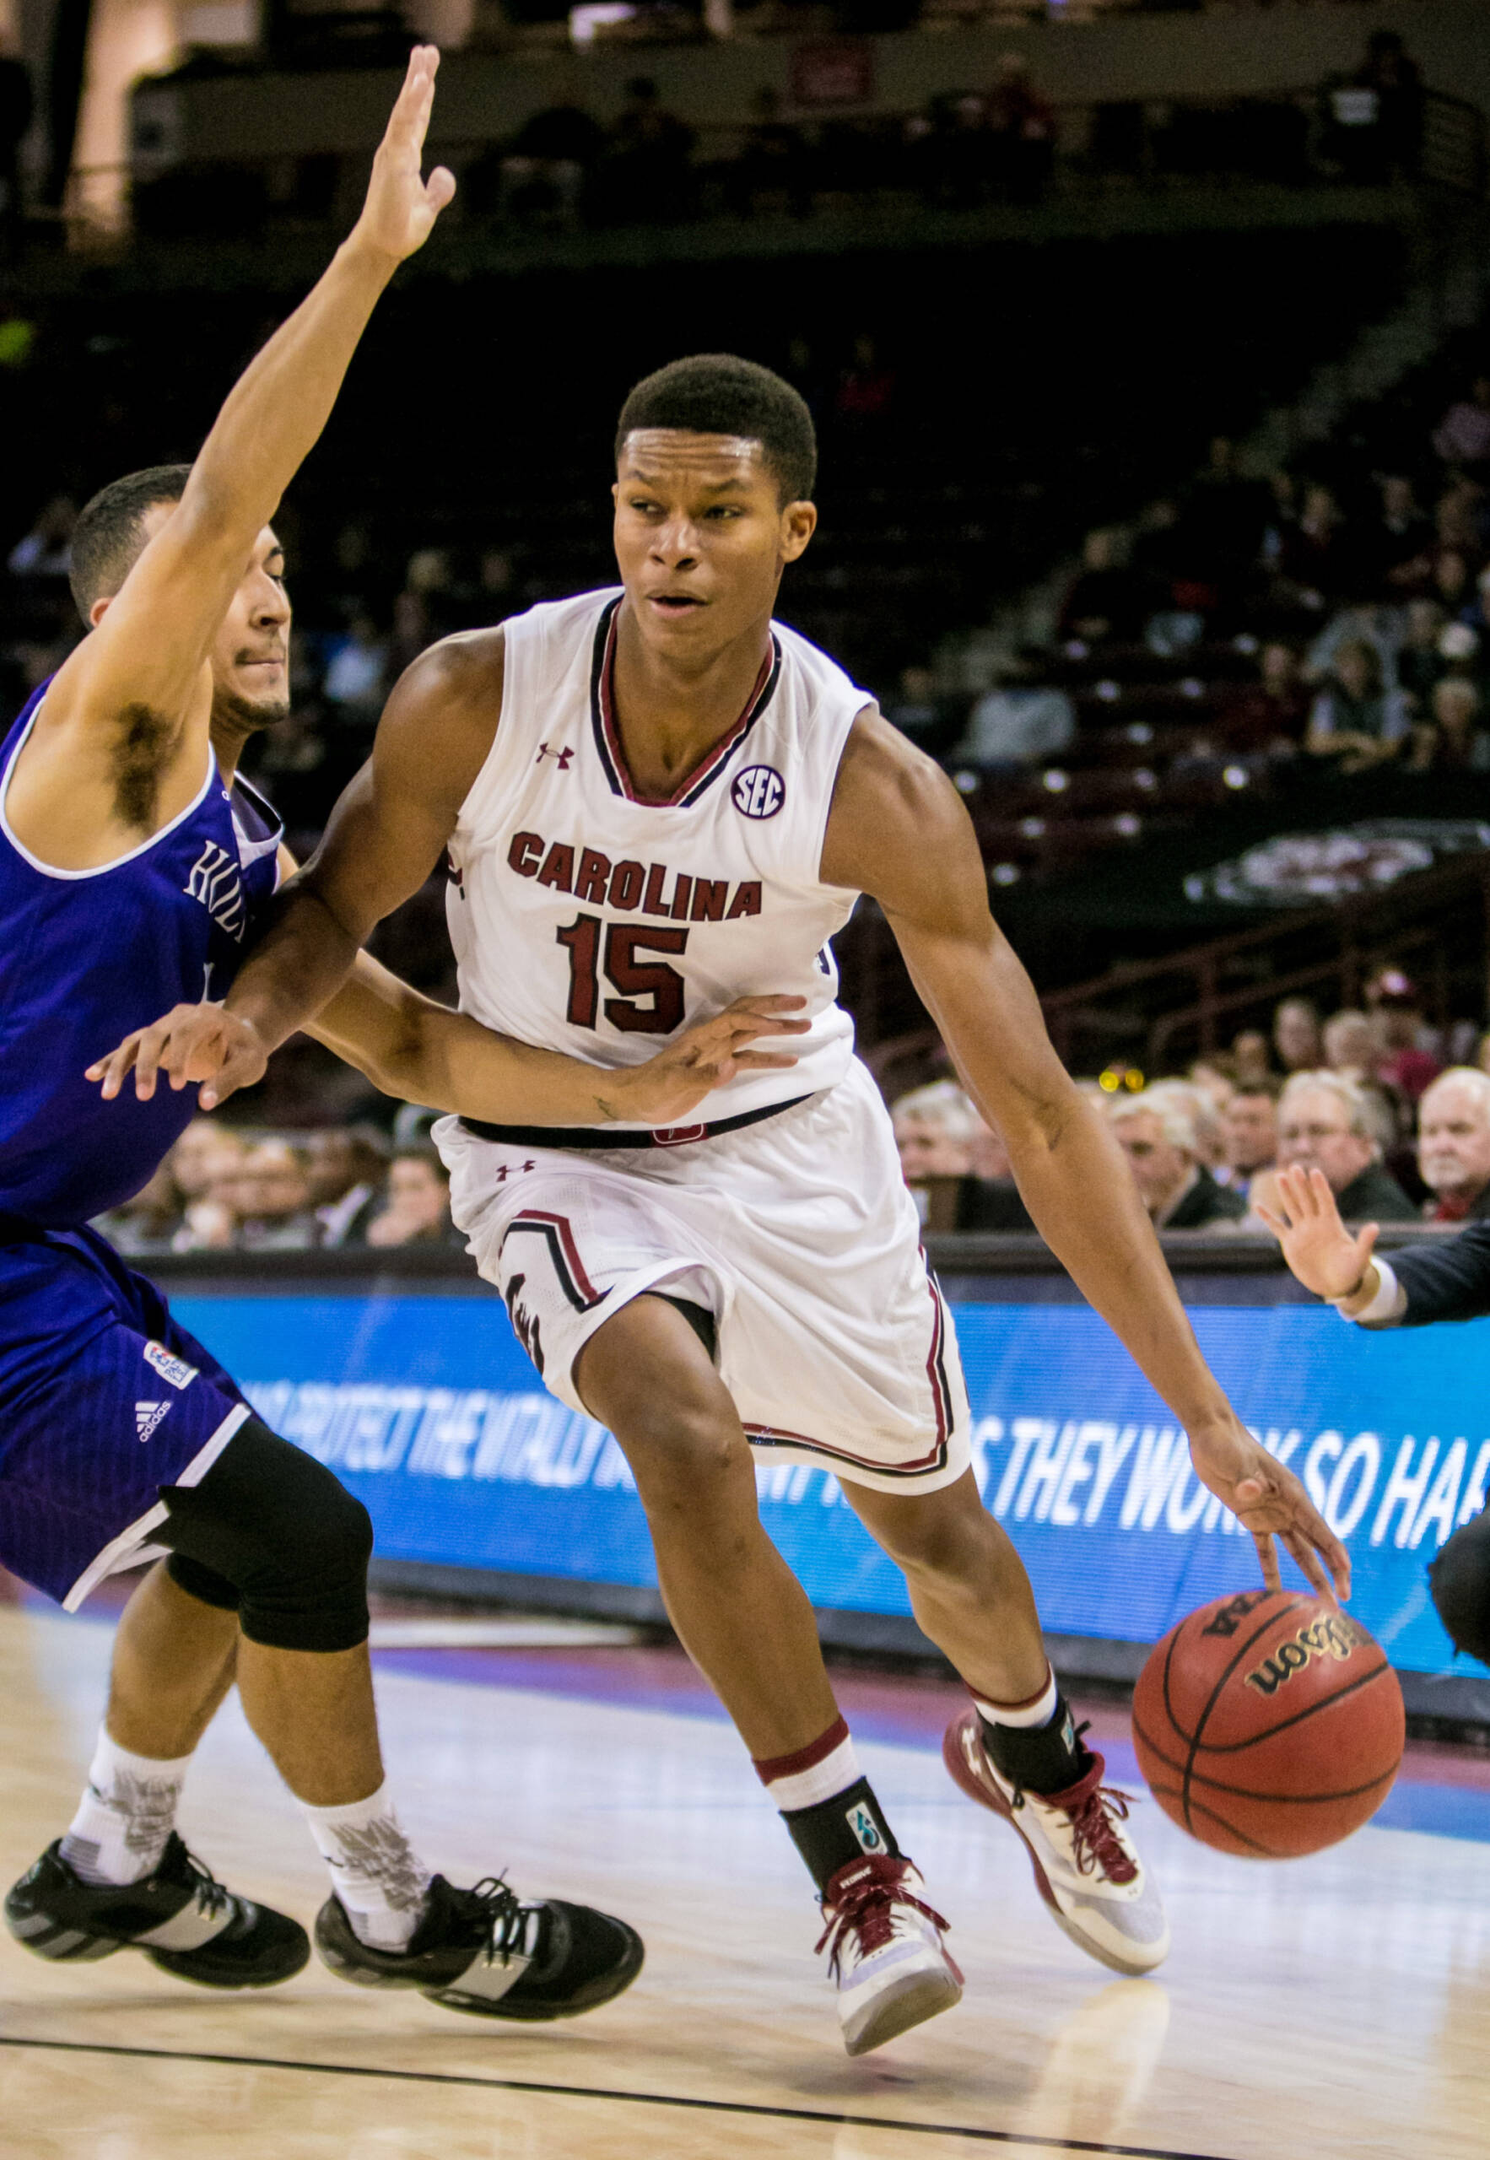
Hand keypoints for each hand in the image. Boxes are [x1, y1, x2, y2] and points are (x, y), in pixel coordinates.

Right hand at [86, 1004, 268, 1108]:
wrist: (240, 1032)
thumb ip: (229, 1080)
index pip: (185, 1034)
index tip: (178, 1087)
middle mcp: (178, 1016)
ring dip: (120, 1066)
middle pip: (153, 1036)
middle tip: (144, 1097)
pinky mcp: (151, 1038)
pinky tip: (91, 1076)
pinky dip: (110, 1061)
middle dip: (146, 1066)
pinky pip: (126, 1048)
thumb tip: (205, 1104)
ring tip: (108, 1094)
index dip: (179, 1058)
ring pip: (134, 1042)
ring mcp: (161, 1025)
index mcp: (204, 1017)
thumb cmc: (246, 1051)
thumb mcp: (249, 1064)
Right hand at [352, 46, 455, 266]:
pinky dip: (412, 101)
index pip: (417, 121)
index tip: (428, 75)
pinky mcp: (393, 158)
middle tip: (427, 50)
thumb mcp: (428, 208)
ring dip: (416, 80)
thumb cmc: (400, 230)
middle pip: (411, 107)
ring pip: (406, 108)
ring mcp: (394, 151)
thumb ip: (438, 190)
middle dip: (420, 77)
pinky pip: (404, 124)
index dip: (424, 98)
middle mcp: (398, 149)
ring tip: (424, 55)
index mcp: (406, 158)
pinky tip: (420, 82)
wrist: (384, 247)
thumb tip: (443, 172)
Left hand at [611, 996, 809, 1126]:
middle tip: (802, 1004)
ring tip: (805, 1026)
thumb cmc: (651, 1088)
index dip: (756, 1019)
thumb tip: (732, 1065)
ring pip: (754, 1033)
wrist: (638, 1099)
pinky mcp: (720, 1068)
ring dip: (778, 1029)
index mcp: (702, 1037)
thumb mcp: (674, 1083)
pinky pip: (750, 1058)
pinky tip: (789, 1059)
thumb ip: (703, 1076)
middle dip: (774, 1008)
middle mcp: (714, 1038)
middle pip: (749, 1014)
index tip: (777, 1026)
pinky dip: (770, 1057)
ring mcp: (718, 1051)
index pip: (734, 1020)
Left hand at [1188, 1410, 1351, 1602]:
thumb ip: (1246, 1479)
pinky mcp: (1252, 1519)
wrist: (1211, 1435)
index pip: (1319, 1528)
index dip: (1333, 1553)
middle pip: (1316, 1545)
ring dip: (1310, 1577)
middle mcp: (1288, 1507)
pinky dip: (1270, 1570)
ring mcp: (1272, 1514)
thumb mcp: (1235, 1461)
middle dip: (1331, 1573)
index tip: (1346, 1575)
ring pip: (1298, 1552)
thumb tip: (1250, 1492)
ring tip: (1321, 1604)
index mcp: (1292, 1493)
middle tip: (1341, 1603)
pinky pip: (1266, 1550)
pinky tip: (1275, 1593)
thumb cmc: (1226, 1443)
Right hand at [1253, 1165, 1378, 1302]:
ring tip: (1281, 1176)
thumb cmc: (1351, 1271)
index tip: (1315, 1172)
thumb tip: (1375, 1227)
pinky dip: (1268, 1217)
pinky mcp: (1291, 1243)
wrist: (1336, 1285)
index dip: (1320, 1187)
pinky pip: (1277, 1227)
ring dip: (1286, 1193)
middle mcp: (1315, 1224)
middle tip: (1295, 1167)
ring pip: (1292, 1208)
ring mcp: (1302, 1232)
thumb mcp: (1359, 1257)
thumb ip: (1365, 1241)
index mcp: (1332, 1224)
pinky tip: (1258, 1205)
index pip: (1325, 1201)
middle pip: (1307, 1200)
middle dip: (1301, 1184)